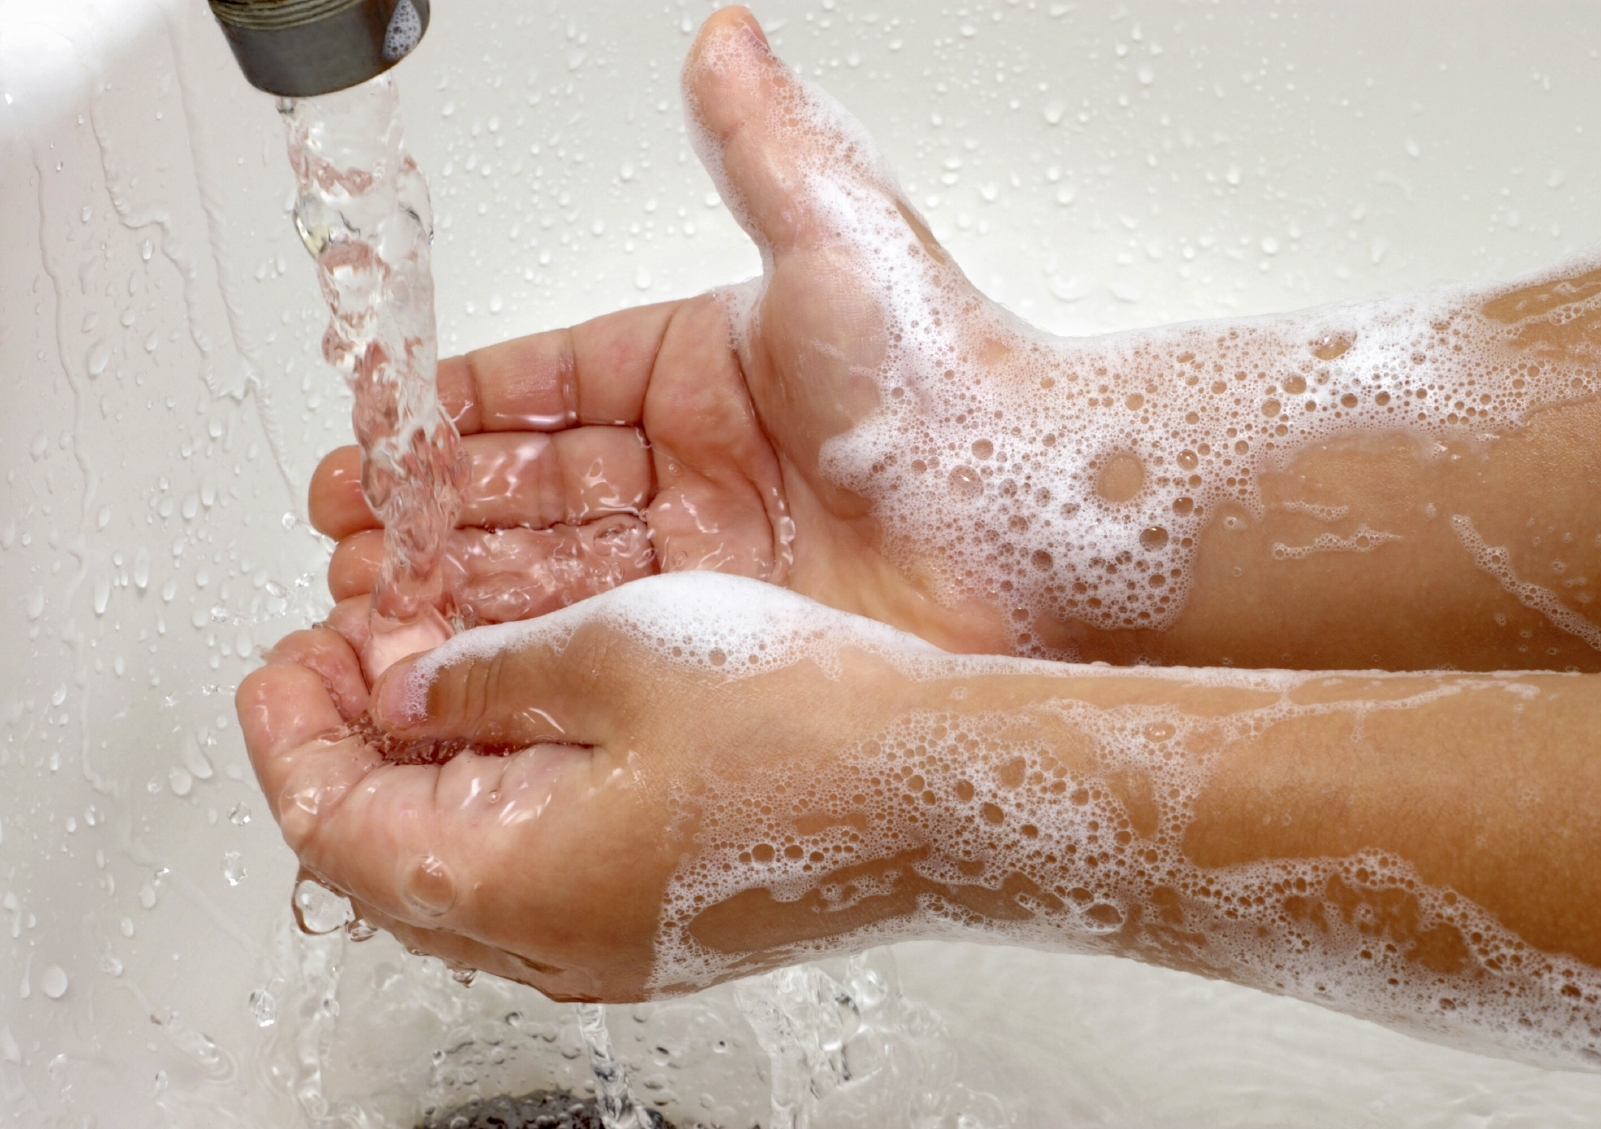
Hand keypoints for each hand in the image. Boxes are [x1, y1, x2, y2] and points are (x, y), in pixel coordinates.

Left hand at [239, 573, 938, 1001]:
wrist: (950, 790)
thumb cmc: (808, 728)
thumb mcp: (617, 655)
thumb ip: (487, 676)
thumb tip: (412, 686)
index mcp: (516, 883)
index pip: (336, 829)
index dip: (291, 737)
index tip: (284, 661)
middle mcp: (555, 940)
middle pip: (392, 860)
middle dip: (354, 751)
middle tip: (349, 657)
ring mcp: (617, 940)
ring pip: (468, 864)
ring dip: (430, 772)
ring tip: (433, 673)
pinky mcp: (670, 917)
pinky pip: (544, 866)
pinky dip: (506, 794)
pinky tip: (533, 720)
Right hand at [309, 6, 1013, 655]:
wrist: (1038, 521)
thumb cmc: (950, 384)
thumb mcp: (834, 242)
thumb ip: (761, 147)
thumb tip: (722, 39)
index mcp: (697, 368)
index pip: (543, 385)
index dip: (453, 410)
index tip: (374, 428)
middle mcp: (694, 463)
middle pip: (529, 484)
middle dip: (432, 509)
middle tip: (353, 534)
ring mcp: (707, 554)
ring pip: (548, 566)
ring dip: (457, 583)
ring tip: (372, 602)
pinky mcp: (725, 633)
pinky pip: (597, 636)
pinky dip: (519, 646)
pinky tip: (452, 660)